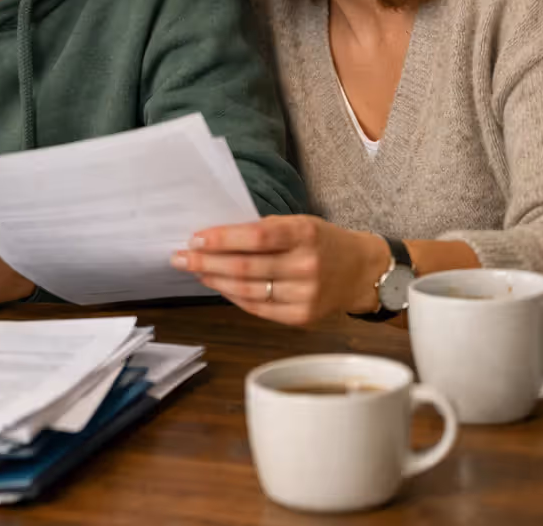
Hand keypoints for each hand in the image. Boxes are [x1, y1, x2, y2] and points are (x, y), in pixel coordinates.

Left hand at [172, 215, 387, 326]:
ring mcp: (305, 295)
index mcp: (306, 234)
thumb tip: (216, 237)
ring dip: (214, 280)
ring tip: (194, 270)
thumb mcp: (301, 223)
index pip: (256, 236)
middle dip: (206, 261)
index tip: (195, 237)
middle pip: (246, 267)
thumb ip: (265, 230)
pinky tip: (218, 285)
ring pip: (247, 290)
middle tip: (180, 257)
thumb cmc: (324, 242)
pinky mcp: (301, 317)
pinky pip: (257, 308)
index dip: (222, 238)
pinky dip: (233, 296)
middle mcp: (307, 266)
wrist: (362, 272)